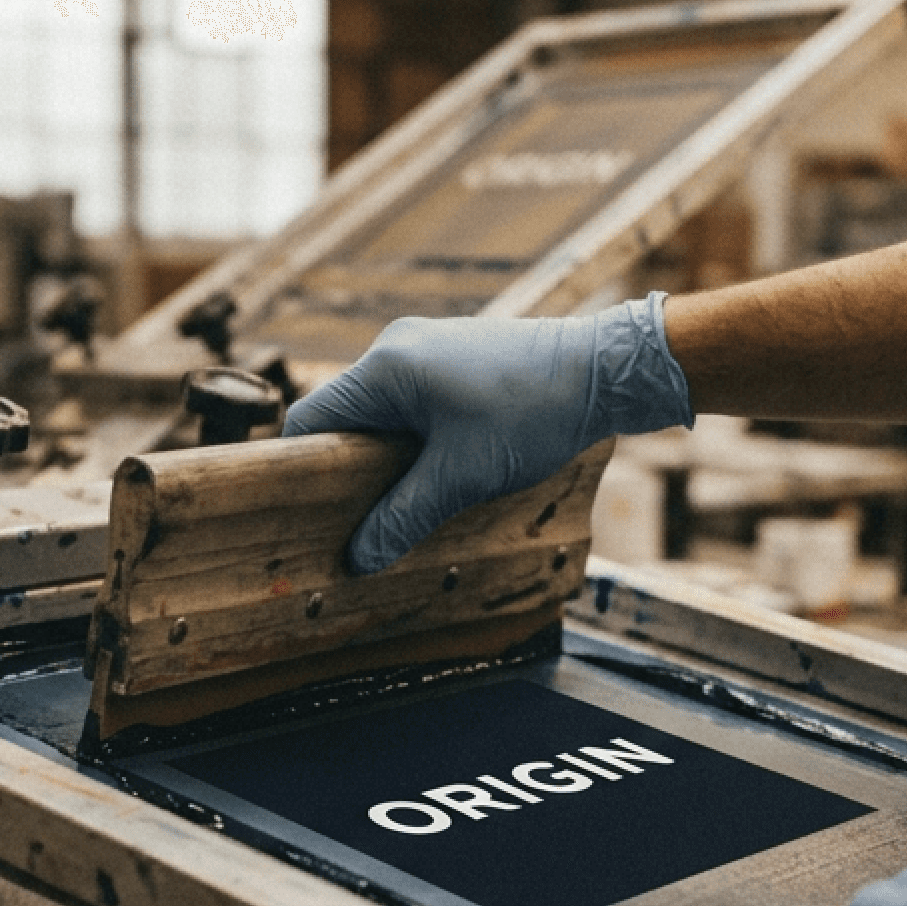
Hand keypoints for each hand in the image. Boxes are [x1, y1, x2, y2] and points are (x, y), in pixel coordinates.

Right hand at [280, 295, 693, 572]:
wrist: (604, 370)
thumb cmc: (532, 414)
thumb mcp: (462, 478)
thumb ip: (403, 517)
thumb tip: (359, 557)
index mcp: (384, 369)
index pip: (310, 420)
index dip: (302, 470)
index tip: (309, 514)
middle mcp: (395, 348)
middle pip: (345, 419)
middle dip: (349, 472)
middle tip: (358, 520)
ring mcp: (426, 348)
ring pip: (382, 414)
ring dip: (387, 458)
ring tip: (405, 501)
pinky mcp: (454, 358)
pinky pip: (413, 403)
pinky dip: (415, 439)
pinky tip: (439, 471)